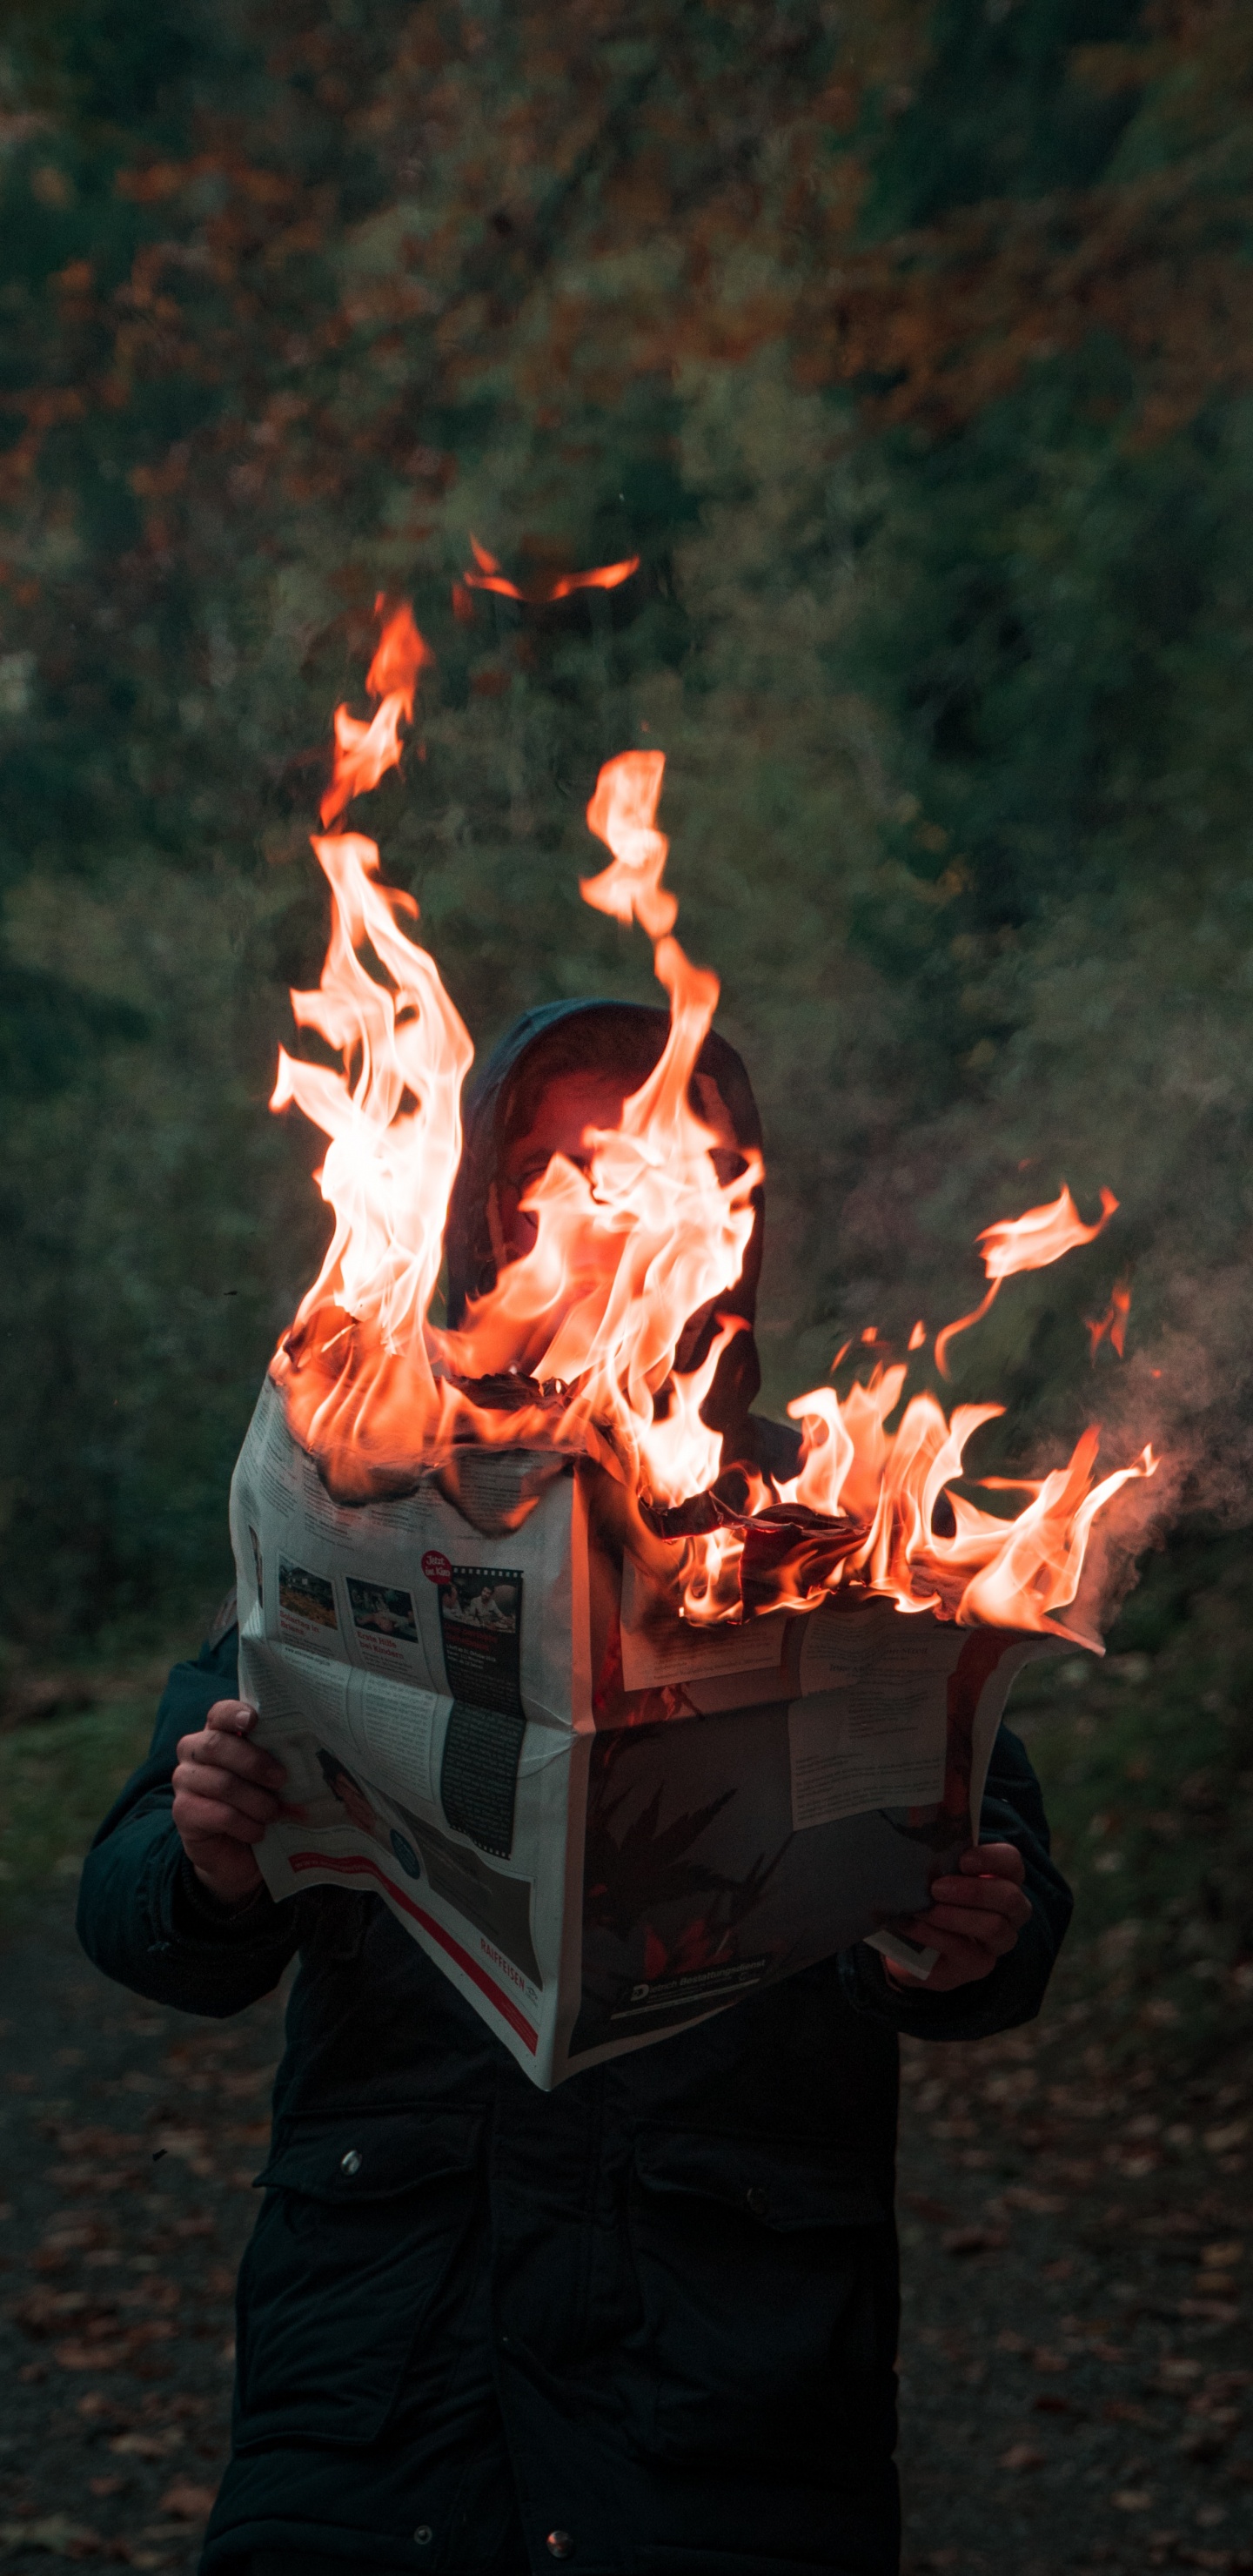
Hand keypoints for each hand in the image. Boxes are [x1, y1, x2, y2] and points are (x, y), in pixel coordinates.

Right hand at [171, 1699, 286, 1907]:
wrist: (237, 1851)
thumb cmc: (259, 1802)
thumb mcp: (270, 1778)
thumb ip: (279, 1759)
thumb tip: (309, 1754)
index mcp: (217, 1733)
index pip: (219, 1714)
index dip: (234, 1714)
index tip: (253, 1721)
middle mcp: (193, 1752)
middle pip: (217, 1746)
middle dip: (254, 1762)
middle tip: (281, 1779)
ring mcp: (184, 1782)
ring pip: (222, 1783)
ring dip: (256, 1801)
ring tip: (273, 1813)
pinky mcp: (183, 1813)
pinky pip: (219, 1814)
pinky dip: (246, 1824)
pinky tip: (258, 1832)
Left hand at [883, 1841, 1030, 1993]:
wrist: (908, 1941)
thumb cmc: (928, 1896)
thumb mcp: (935, 1872)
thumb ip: (941, 1856)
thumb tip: (926, 1830)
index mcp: (1002, 1879)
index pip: (1012, 1863)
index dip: (992, 1860)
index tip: (963, 1860)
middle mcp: (1009, 1912)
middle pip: (1011, 1898)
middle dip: (974, 1891)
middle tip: (937, 1888)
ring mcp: (998, 1941)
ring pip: (994, 1928)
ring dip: (954, 1916)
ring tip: (923, 1909)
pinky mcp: (979, 1965)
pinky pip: (965, 1951)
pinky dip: (935, 1936)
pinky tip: (912, 1926)